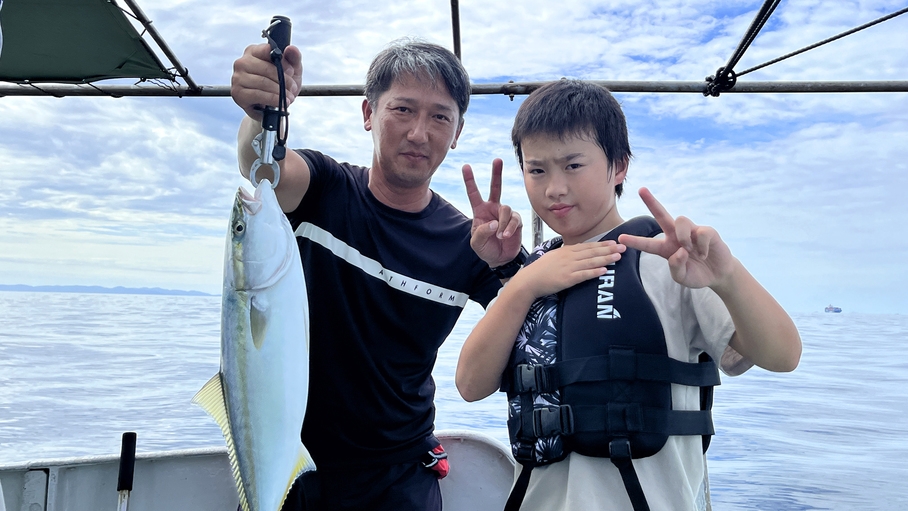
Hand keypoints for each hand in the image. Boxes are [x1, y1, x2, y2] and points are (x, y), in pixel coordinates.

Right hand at [231, 43, 302, 120]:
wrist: (274, 106)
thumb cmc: (281, 84)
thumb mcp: (292, 70)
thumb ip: (294, 58)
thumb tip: (291, 48)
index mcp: (253, 52)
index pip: (267, 50)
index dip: (283, 62)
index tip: (292, 71)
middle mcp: (242, 62)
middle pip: (266, 68)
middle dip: (283, 80)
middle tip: (293, 88)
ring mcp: (237, 78)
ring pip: (262, 82)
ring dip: (280, 91)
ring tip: (289, 97)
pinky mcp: (237, 93)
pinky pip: (258, 95)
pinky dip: (273, 99)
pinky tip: (281, 103)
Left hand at [462, 159, 522, 266]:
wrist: (500, 259)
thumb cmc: (486, 249)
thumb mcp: (477, 242)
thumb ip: (482, 232)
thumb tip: (494, 223)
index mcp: (480, 211)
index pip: (474, 194)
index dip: (470, 180)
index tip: (466, 166)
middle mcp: (493, 208)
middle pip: (495, 187)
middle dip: (496, 173)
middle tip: (497, 159)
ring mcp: (505, 214)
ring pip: (505, 209)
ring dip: (502, 223)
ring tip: (499, 236)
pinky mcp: (516, 221)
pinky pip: (514, 219)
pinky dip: (509, 228)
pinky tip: (505, 235)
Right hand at [513, 241, 625, 298]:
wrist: (529, 280)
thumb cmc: (540, 270)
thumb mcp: (554, 257)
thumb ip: (567, 254)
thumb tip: (578, 251)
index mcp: (566, 251)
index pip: (588, 246)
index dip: (602, 244)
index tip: (614, 242)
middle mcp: (569, 257)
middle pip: (593, 252)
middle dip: (609, 249)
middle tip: (623, 247)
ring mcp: (569, 267)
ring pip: (591, 261)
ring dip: (606, 258)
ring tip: (618, 257)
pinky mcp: (567, 279)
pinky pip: (584, 275)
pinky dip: (595, 272)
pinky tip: (605, 270)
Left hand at [618, 187, 735, 289]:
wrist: (718, 274)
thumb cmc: (697, 274)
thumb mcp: (682, 278)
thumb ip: (676, 268)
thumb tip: (679, 251)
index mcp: (666, 248)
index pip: (647, 244)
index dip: (635, 241)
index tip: (620, 237)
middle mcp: (676, 236)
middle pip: (661, 215)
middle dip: (651, 202)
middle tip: (641, 189)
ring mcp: (691, 231)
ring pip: (680, 221)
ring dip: (683, 237)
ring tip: (690, 251)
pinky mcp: (706, 231)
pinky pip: (700, 232)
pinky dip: (701, 245)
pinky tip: (704, 253)